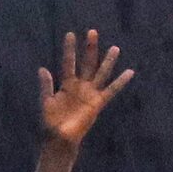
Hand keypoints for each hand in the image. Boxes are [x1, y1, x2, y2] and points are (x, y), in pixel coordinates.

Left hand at [37, 30, 132, 156]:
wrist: (60, 139)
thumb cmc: (51, 123)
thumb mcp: (46, 102)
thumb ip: (46, 86)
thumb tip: (42, 68)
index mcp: (66, 84)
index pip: (68, 63)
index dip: (69, 49)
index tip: (70, 34)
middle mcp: (80, 86)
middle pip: (87, 63)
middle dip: (90, 49)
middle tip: (93, 32)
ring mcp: (90, 93)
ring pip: (101, 73)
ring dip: (107, 61)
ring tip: (115, 48)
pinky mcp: (98, 103)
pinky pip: (111, 90)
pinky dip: (120, 82)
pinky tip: (130, 72)